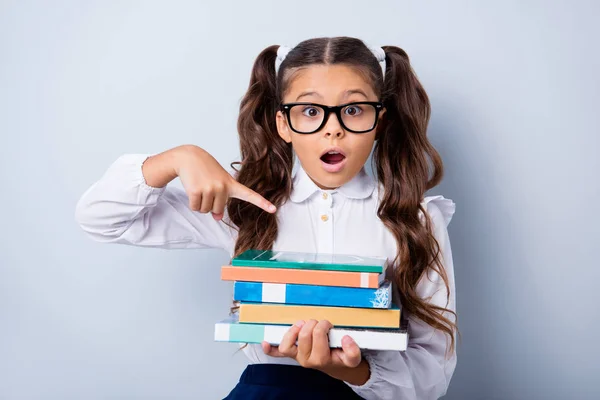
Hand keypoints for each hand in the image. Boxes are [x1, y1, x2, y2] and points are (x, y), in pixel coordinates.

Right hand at [144, 145, 275, 220]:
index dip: (262, 203)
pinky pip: (195, 208)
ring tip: (200, 186)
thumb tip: (217, 218)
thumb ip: (221, 200)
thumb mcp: (217, 184)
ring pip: (206, 211)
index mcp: (232, 184)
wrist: (189, 157)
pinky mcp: (197, 191)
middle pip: (217, 210)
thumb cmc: (206, 170)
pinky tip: (192, 189)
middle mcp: (223, 187)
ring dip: (201, 203)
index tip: (273, 209)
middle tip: (206, 188)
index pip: (249, 195)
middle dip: (210, 204)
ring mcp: (211, 189)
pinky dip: (192, 203)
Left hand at [262, 319, 361, 371]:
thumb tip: (345, 338)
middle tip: (320, 323)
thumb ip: (353, 350)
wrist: (336, 367)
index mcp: (321, 358)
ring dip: (294, 330)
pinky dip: (270, 349)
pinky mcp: (292, 354)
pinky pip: (277, 353)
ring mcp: (297, 357)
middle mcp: (306, 359)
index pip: (318, 334)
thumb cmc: (342, 358)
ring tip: (303, 324)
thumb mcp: (353, 358)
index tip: (330, 325)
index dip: (324, 325)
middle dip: (313, 323)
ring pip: (288, 343)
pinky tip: (264, 343)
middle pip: (304, 334)